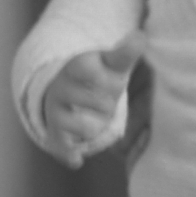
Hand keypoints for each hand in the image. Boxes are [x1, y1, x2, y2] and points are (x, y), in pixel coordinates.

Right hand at [42, 35, 144, 168]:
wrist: (66, 89)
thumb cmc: (99, 75)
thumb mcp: (113, 62)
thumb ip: (126, 52)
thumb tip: (140, 37)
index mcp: (77, 66)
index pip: (87, 69)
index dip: (107, 79)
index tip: (115, 82)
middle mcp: (63, 87)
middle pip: (101, 104)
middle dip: (109, 106)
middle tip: (108, 101)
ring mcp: (56, 111)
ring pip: (87, 127)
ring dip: (97, 127)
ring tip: (97, 119)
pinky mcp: (54, 133)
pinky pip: (63, 147)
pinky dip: (71, 154)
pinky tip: (78, 159)